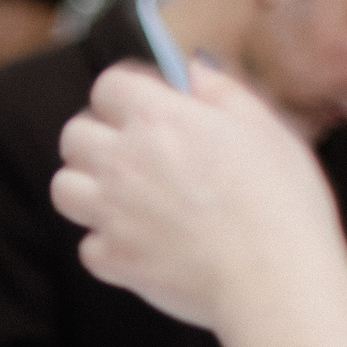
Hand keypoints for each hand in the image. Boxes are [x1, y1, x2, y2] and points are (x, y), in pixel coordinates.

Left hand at [50, 61, 339, 331]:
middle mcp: (123, 161)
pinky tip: (141, 243)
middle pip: (75, 136)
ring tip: (124, 196)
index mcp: (158, 118)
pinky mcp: (112, 259)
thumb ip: (223, 91)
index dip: (127, 94)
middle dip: (99, 137)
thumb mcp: (266, 129)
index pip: (108, 86)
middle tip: (132, 151)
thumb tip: (195, 67)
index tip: (144, 105)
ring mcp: (111, 213)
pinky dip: (108, 245)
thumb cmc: (282, 203)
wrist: (275, 279)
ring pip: (65, 188)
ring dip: (88, 188)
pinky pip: (88, 245)